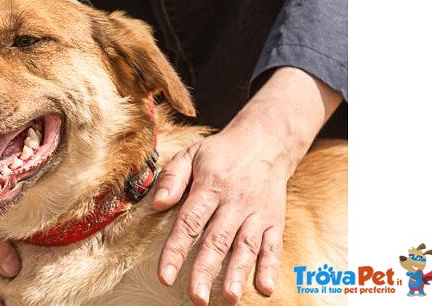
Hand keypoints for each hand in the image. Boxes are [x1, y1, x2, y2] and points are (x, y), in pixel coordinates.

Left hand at [151, 67, 341, 304]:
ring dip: (238, 273)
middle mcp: (235, 202)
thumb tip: (156, 204)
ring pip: (246, 246)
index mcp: (211, 185)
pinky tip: (264, 289)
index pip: (190, 222)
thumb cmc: (221, 152)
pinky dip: (270, 268)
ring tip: (229, 297)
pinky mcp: (274, 221)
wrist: (267, 141)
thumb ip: (172, 178)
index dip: (176, 250)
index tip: (165, 276)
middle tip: (196, 298)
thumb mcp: (191, 154)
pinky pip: (273, 247)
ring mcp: (257, 213)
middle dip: (206, 270)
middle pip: (217, 240)